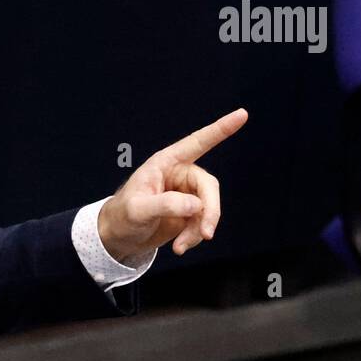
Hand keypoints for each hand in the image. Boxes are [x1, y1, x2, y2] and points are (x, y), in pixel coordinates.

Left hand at [97, 108, 248, 262]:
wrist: (118, 238)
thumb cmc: (122, 216)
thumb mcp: (138, 210)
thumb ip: (165, 205)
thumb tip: (195, 206)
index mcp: (165, 163)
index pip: (197, 143)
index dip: (220, 129)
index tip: (242, 114)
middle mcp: (180, 175)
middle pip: (209, 188)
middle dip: (210, 212)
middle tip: (206, 234)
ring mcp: (186, 194)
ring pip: (209, 208)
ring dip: (200, 229)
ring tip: (180, 247)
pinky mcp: (189, 213)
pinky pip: (203, 222)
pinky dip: (195, 236)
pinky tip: (180, 247)